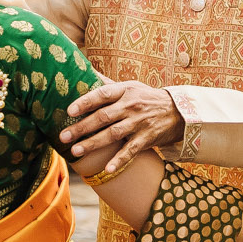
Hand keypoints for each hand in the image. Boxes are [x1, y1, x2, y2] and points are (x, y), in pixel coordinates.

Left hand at [61, 80, 185, 177]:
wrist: (178, 111)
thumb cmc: (147, 98)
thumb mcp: (130, 86)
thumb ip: (108, 84)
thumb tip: (85, 72)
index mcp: (125, 91)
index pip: (102, 94)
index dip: (85, 102)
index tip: (69, 111)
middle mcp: (131, 106)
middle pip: (103, 117)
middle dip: (82, 127)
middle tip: (63, 136)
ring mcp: (139, 123)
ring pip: (113, 134)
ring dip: (93, 143)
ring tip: (76, 150)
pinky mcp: (146, 139)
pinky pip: (131, 151)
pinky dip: (119, 160)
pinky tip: (107, 169)